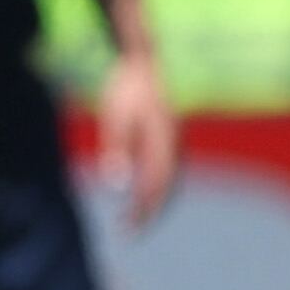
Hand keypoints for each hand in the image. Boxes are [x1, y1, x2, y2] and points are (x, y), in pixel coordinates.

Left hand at [94, 48, 182, 227]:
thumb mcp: (115, 119)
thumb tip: (116, 184)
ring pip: (170, 177)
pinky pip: (169, 165)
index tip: (126, 228)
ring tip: (139, 214)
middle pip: (166, 186)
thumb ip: (116, 150)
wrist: (141, 58)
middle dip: (149, 210)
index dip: (141, 210)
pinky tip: (147, 184)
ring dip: (155, 198)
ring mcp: (175, 137)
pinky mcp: (170, 132)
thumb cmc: (125, 87)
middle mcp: (174, 143)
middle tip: (130, 231)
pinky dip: (159, 182)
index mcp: (162, 144)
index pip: (154, 187)